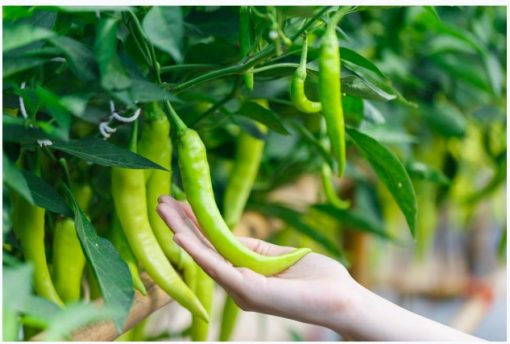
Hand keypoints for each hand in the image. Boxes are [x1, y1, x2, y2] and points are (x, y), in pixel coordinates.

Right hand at [156, 196, 358, 331]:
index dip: (195, 222)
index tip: (178, 201)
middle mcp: (236, 282)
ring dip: (181, 230)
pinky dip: (197, 251)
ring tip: (162, 208)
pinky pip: (217, 268)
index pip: (212, 243)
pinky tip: (179, 236)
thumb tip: (231, 236)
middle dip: (180, 222)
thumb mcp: (279, 255)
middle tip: (159, 199)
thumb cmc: (316, 277)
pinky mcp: (249, 292)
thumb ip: (253, 248)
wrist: (341, 298)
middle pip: (202, 247)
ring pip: (203, 255)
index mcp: (244, 272)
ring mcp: (240, 288)